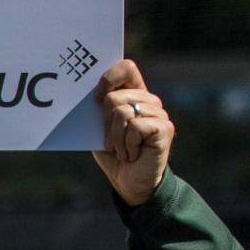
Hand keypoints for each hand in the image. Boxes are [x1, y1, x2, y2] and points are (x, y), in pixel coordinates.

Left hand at [92, 59, 173, 207]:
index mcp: (134, 95)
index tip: (95, 99)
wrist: (129, 182)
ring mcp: (160, 114)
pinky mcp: (165, 128)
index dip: (108, 79)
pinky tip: (132, 154)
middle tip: (112, 140)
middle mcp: (149, 100)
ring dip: (116, 138)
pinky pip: (135, 127)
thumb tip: (84, 94)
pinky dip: (126, 145)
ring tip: (123, 149)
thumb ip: (98, 110)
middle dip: (105, 122)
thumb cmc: (113, 153)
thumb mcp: (100, 129)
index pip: (126, 68)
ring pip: (123, 112)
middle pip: (115, 96)